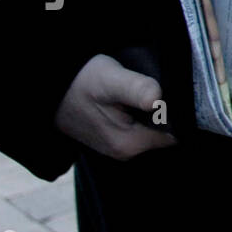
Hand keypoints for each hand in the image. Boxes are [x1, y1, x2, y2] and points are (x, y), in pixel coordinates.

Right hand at [53, 54, 177, 159]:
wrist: (49, 88)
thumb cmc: (82, 81)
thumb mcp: (111, 79)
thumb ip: (137, 90)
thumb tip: (159, 101)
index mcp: (130, 144)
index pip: (175, 133)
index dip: (182, 111)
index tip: (177, 91)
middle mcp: (125, 152)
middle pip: (165, 131)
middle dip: (169, 111)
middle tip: (160, 85)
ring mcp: (118, 147)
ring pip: (153, 128)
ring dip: (156, 111)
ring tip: (146, 89)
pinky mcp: (112, 137)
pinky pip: (139, 126)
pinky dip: (143, 113)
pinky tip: (135, 97)